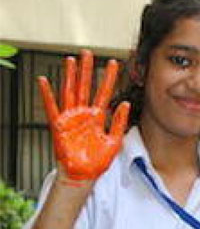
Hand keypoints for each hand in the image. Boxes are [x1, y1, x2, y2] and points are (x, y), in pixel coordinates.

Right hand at [38, 49, 129, 182]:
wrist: (83, 175)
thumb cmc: (98, 161)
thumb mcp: (114, 141)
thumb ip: (119, 122)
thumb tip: (126, 103)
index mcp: (98, 117)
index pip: (105, 93)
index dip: (109, 78)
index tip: (114, 64)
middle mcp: (84, 114)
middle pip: (86, 87)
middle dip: (87, 70)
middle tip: (89, 53)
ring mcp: (71, 119)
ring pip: (70, 92)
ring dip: (70, 76)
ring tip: (71, 60)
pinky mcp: (59, 126)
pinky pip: (51, 108)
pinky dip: (47, 94)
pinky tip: (44, 80)